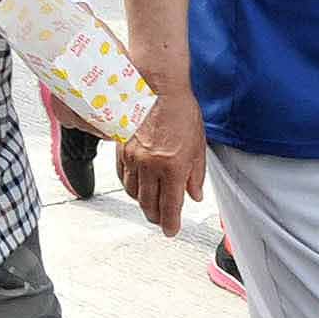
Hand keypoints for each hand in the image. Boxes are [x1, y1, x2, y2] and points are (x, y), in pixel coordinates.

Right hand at [116, 86, 206, 236]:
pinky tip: (137, 186)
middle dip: (155, 217)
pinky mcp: (121, 149)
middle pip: (148, 205)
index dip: (170, 223)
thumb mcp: (198, 144)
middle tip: (161, 221)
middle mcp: (150, 166)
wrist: (155, 86)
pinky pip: (123, 177)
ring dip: (143, 203)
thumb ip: (196, 174)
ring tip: (150, 205)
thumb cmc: (179, 109)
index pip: (170, 206)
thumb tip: (194, 194)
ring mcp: (133, 158)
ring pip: (134, 193)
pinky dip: (131, 186)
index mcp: (173, 167)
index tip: (171, 230)